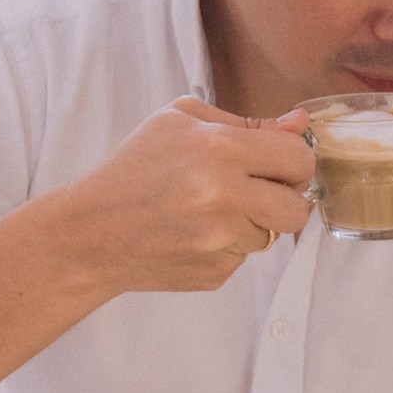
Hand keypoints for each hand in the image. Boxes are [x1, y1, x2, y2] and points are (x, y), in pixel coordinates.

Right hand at [55, 96, 314, 295]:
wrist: (92, 230)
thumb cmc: (136, 167)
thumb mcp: (181, 121)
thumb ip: (248, 123)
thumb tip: (300, 122)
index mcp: (219, 148)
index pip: (299, 158)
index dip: (294, 161)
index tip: (279, 165)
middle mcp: (223, 196)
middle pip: (298, 209)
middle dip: (285, 201)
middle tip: (257, 192)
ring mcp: (220, 240)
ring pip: (272, 236)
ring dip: (251, 224)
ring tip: (208, 211)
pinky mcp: (216, 272)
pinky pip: (245, 257)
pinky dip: (227, 246)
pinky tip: (193, 234)